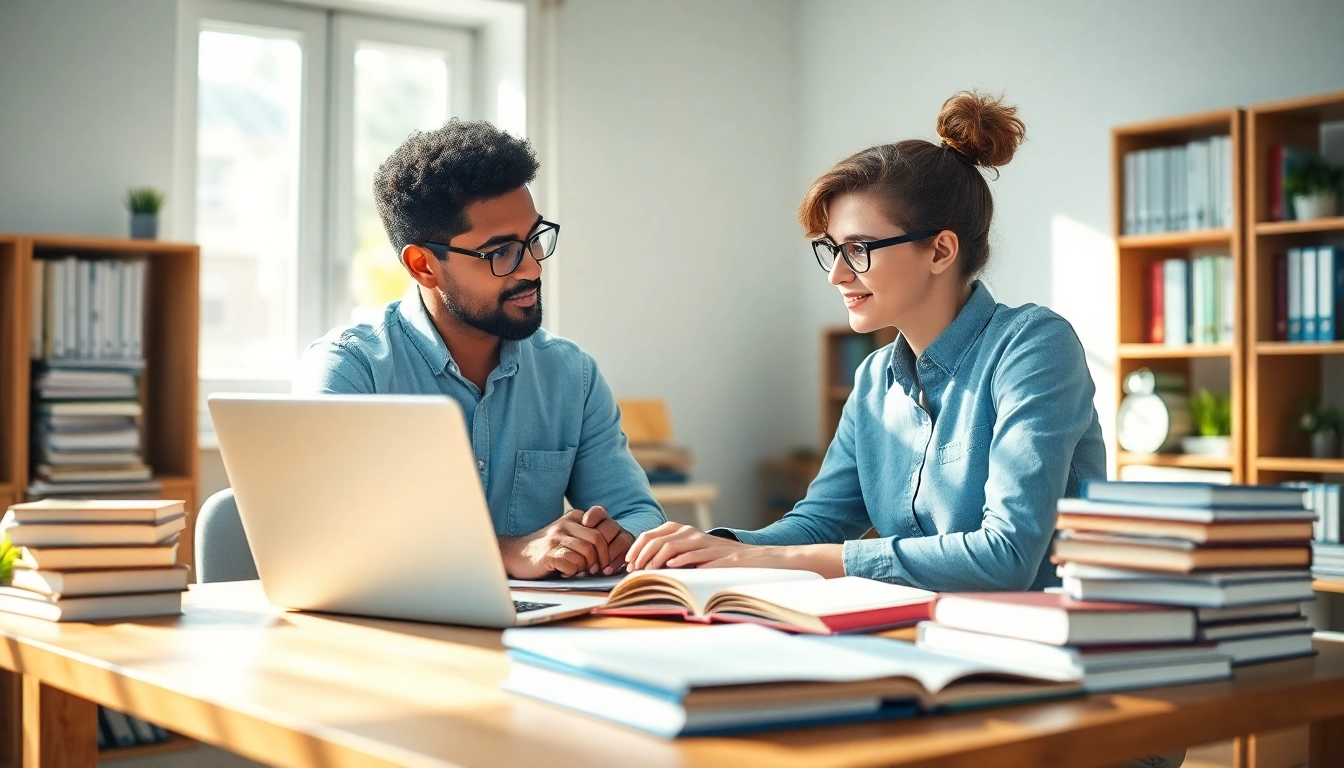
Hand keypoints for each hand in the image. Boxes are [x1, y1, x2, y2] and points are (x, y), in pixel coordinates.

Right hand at [499, 508, 610, 578]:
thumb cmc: (546, 549)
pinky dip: (572, 572)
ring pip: (587, 553)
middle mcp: (565, 524)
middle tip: (596, 569)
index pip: (602, 527)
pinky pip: (572, 564)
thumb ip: (587, 535)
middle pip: (597, 540)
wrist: (516, 555)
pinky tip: (564, 572)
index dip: (608, 546)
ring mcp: (556, 538)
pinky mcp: (549, 554)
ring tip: (577, 570)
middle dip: (601, 558)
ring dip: (585, 566)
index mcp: (573, 517)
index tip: (605, 559)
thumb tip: (612, 552)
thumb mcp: (567, 534)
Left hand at [578, 506, 635, 574]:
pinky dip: (617, 561)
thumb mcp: (572, 546)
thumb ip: (573, 542)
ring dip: (610, 554)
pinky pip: (626, 550)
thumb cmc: (576, 555)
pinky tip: (607, 570)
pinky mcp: (628, 546)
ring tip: (599, 567)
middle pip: (610, 526)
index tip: (585, 524)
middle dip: (601, 542)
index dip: (592, 517)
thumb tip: (564, 547)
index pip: (597, 512)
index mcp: (596, 521)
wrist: (599, 561)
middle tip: (591, 556)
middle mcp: (610, 525)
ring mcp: (621, 535)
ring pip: (621, 538)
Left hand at [626, 522, 752, 570]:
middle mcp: (690, 533)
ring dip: (655, 560)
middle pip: (657, 539)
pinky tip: (669, 568)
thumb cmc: (719, 559)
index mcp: (682, 531)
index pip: (651, 534)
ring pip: (671, 545)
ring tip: (647, 572)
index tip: (628, 562)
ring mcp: (704, 542)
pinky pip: (694, 554)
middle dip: (641, 555)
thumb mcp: (693, 553)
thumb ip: (673, 555)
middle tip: (633, 570)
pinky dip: (679, 560)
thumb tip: (645, 567)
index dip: (636, 547)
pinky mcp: (716, 554)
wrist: (753, 558)